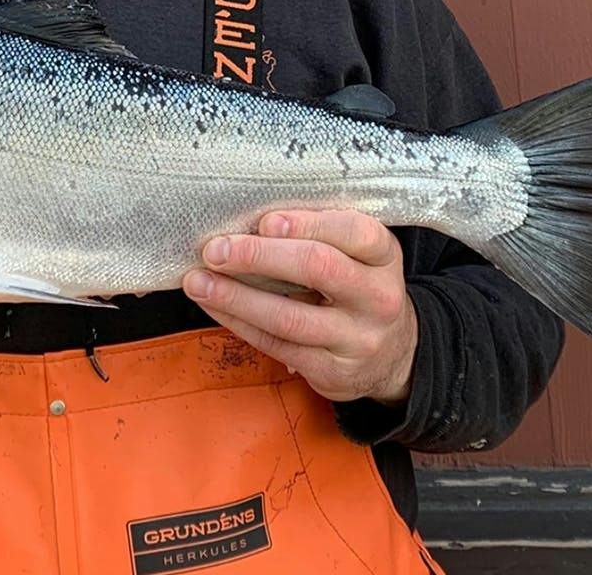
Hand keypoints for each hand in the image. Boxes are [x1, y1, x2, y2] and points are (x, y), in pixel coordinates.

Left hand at [182, 209, 417, 406]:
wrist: (393, 354)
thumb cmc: (358, 286)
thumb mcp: (357, 254)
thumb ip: (318, 233)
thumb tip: (249, 218)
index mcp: (384, 256)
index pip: (354, 232)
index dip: (307, 224)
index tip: (264, 221)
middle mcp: (378, 298)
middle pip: (318, 269)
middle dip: (259, 256)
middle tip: (216, 249)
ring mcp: (357, 340)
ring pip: (289, 317)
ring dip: (235, 297)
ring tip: (198, 281)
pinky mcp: (333, 372)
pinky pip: (277, 346)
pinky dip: (238, 322)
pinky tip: (214, 305)